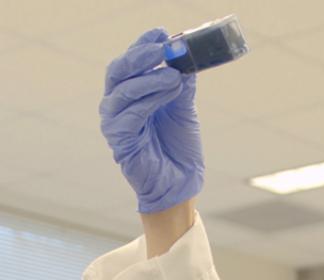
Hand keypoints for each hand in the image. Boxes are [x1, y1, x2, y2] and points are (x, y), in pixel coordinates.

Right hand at [99, 27, 203, 213]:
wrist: (181, 182)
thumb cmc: (179, 146)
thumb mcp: (184, 109)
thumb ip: (182, 85)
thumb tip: (187, 58)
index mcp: (131, 93)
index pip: (132, 62)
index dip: (143, 44)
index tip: (162, 31)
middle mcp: (117, 104)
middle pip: (119, 71)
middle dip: (141, 56)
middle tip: (164, 47)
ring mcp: (114, 122)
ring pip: (123, 91)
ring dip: (150, 79)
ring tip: (175, 75)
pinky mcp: (119, 140)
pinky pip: (130, 115)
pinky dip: (149, 101)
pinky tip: (169, 93)